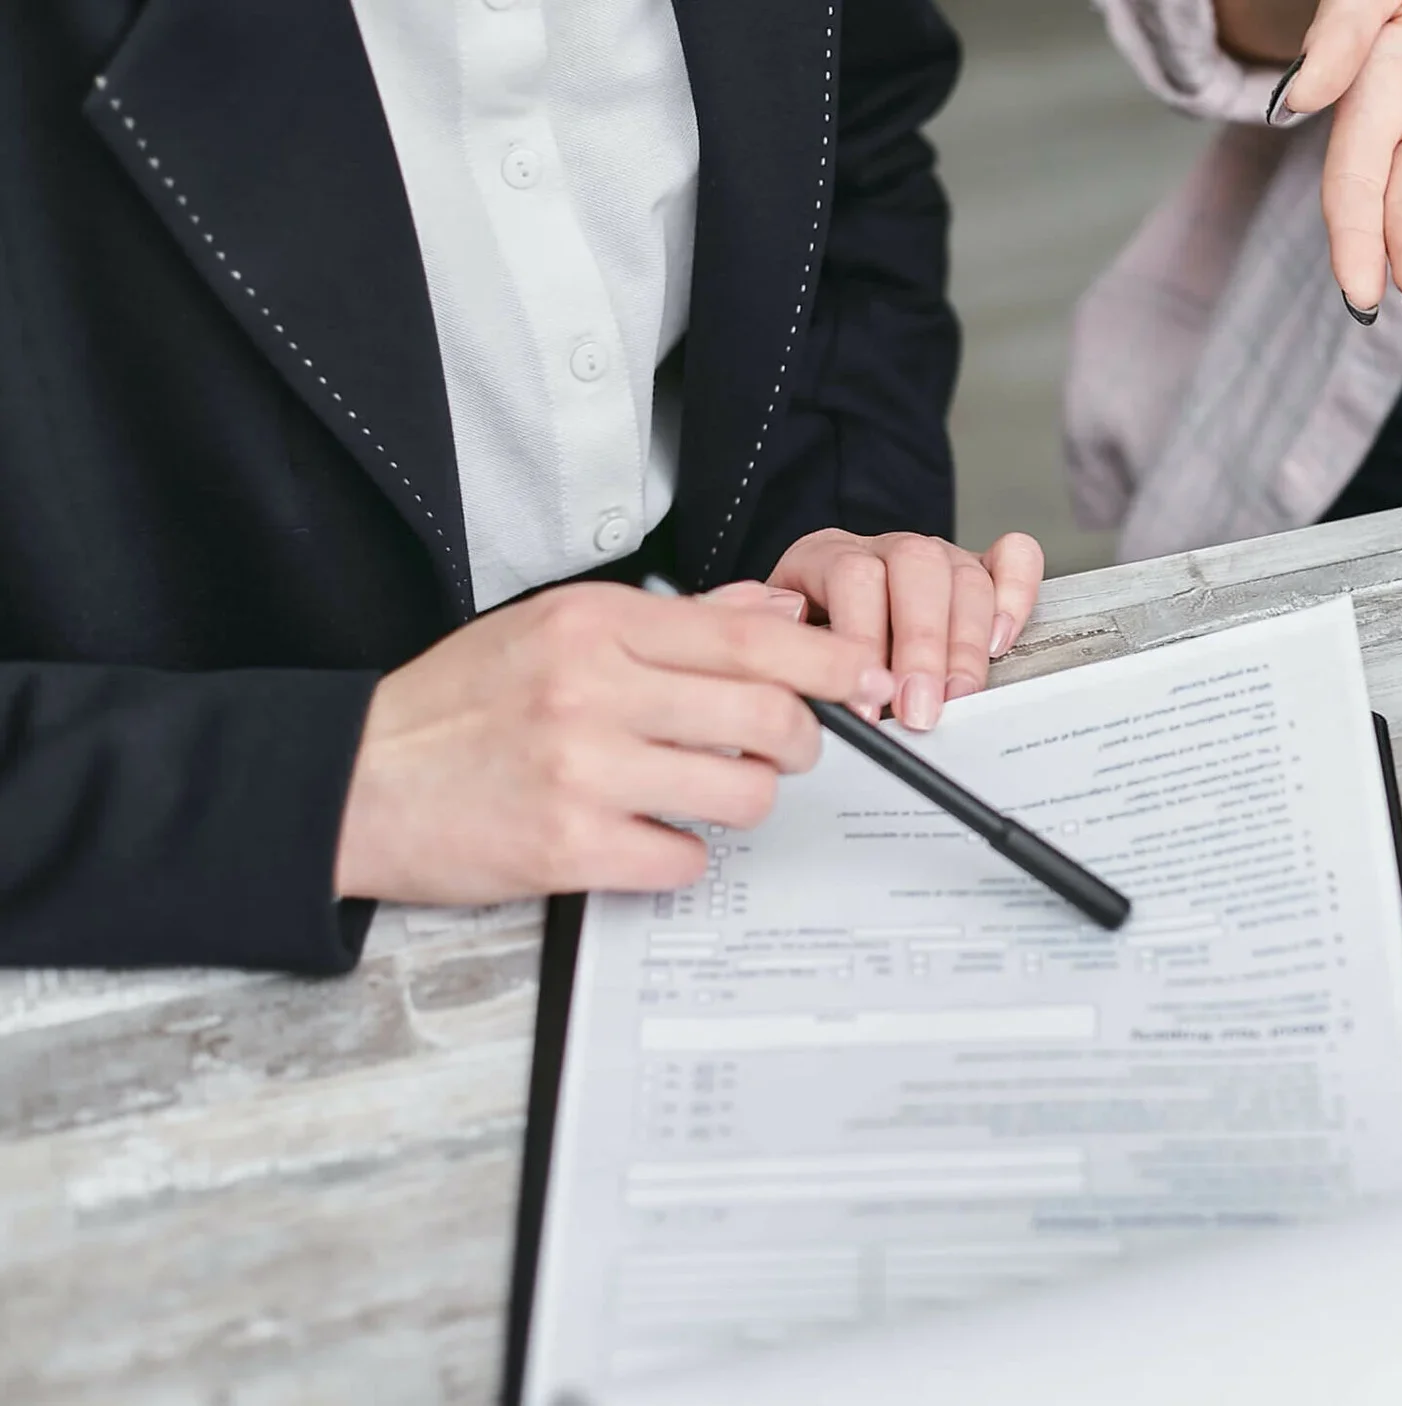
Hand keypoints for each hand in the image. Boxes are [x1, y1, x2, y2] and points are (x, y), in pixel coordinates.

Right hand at [333, 583, 896, 904]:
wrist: (351, 781)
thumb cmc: (458, 704)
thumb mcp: (555, 629)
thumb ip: (674, 622)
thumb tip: (778, 613)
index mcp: (596, 623)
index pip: (751, 638)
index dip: (828, 663)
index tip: (864, 679)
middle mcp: (593, 688)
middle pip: (768, 716)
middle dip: (801, 742)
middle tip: (785, 751)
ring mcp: (582, 770)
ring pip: (742, 792)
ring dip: (743, 801)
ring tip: (702, 793)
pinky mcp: (568, 847)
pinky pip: (685, 859)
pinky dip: (681, 855)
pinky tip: (644, 837)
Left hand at [766, 530, 1044, 730]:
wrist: (821, 620)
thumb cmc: (803, 644)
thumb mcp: (778, 646)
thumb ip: (788, 654)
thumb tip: (811, 678)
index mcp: (826, 555)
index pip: (852, 577)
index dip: (862, 642)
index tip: (865, 705)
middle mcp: (886, 549)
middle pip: (916, 569)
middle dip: (922, 647)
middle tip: (918, 711)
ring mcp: (937, 555)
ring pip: (964, 575)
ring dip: (965, 645)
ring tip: (956, 698)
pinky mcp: (979, 568)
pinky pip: (1014, 558)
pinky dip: (1016, 596)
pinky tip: (1001, 642)